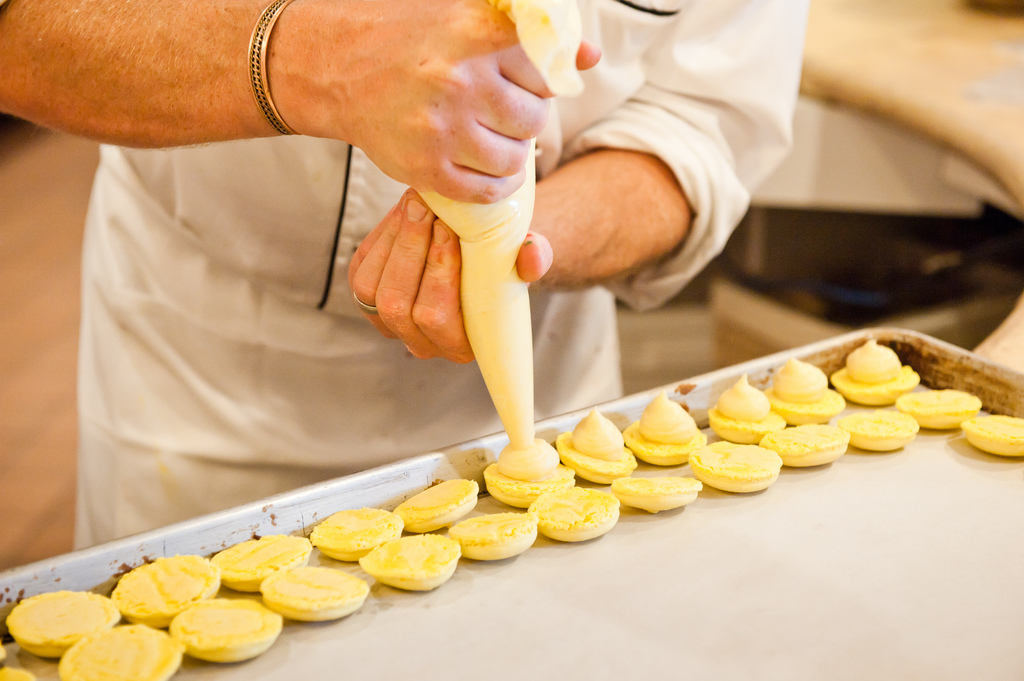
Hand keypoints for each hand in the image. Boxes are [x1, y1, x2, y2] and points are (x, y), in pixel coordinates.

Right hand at [272, 0, 599, 203]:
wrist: (338, 69)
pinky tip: (485, 166)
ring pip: (516, 158)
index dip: (539, 79)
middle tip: (502, 112)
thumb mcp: (467, 14)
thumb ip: (531, 33)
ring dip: (512, 153)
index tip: (521, 80)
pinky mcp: (426, 167)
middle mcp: (459, 80)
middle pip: (534, 118)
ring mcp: (442, 128)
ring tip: (493, 138)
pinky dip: (495, 184)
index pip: (546, 70)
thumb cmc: (409, 38)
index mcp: (474, 32)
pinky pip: (487, 190)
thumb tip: (589, 58)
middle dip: (525, 118)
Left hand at [348, 190, 552, 361]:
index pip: (436, 318)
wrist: (478, 250)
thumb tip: (533, 254)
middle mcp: (420, 341)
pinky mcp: (366, 292)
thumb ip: (535, 258)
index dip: (438, 275)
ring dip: (395, 240)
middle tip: (430, 209)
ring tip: (418, 204)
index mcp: (460, 345)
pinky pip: (361, 267)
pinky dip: (381, 234)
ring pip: (371, 288)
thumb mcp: (523, 258)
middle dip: (412, 251)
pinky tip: (405, 210)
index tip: (450, 231)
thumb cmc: (502, 262)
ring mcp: (388, 321)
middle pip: (398, 305)